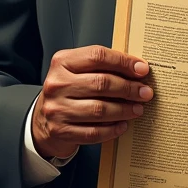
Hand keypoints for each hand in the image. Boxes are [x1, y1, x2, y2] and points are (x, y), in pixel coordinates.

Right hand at [32, 45, 153, 159]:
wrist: (42, 119)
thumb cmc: (67, 91)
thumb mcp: (77, 71)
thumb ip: (102, 67)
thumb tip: (137, 71)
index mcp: (62, 62)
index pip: (97, 56)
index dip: (123, 62)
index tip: (142, 70)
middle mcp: (57, 84)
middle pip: (101, 83)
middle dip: (128, 88)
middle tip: (145, 92)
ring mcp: (57, 109)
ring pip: (99, 109)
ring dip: (124, 110)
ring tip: (138, 109)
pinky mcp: (61, 131)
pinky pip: (93, 132)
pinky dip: (112, 129)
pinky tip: (123, 125)